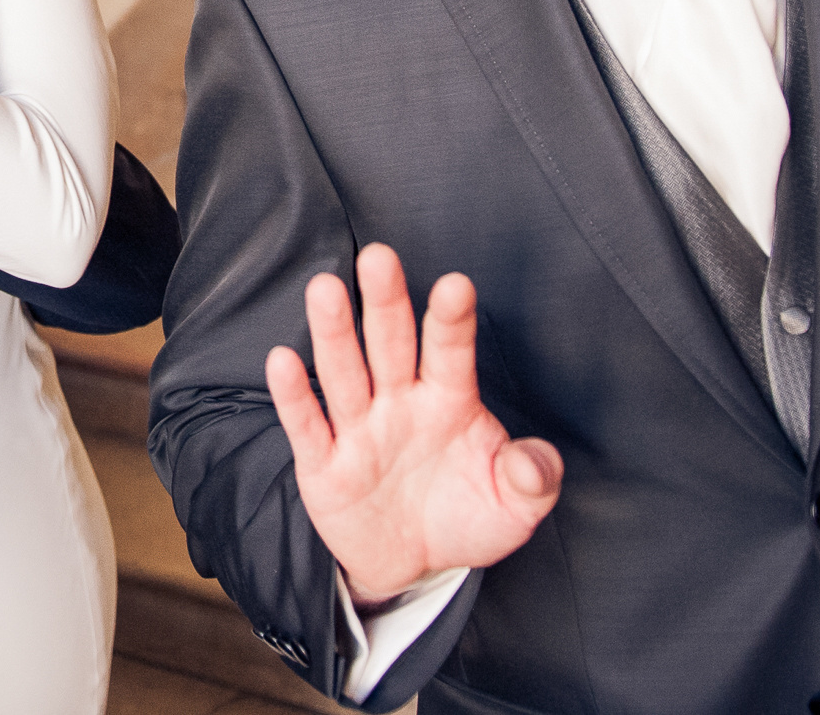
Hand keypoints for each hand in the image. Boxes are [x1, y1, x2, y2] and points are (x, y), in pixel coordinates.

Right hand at [265, 243, 561, 605]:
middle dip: (385, 301)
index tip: (456, 285)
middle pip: (390, 344)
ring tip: (324, 290)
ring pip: (344, 373)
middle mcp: (399, 403)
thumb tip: (536, 461)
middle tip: (379, 256)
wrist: (413, 562)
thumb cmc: (466, 517)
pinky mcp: (324, 465)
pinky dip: (294, 395)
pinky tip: (283, 360)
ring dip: (333, 333)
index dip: (451, 319)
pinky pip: (307, 427)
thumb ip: (531, 478)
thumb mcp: (514, 506)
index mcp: (448, 400)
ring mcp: (359, 430)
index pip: (450, 351)